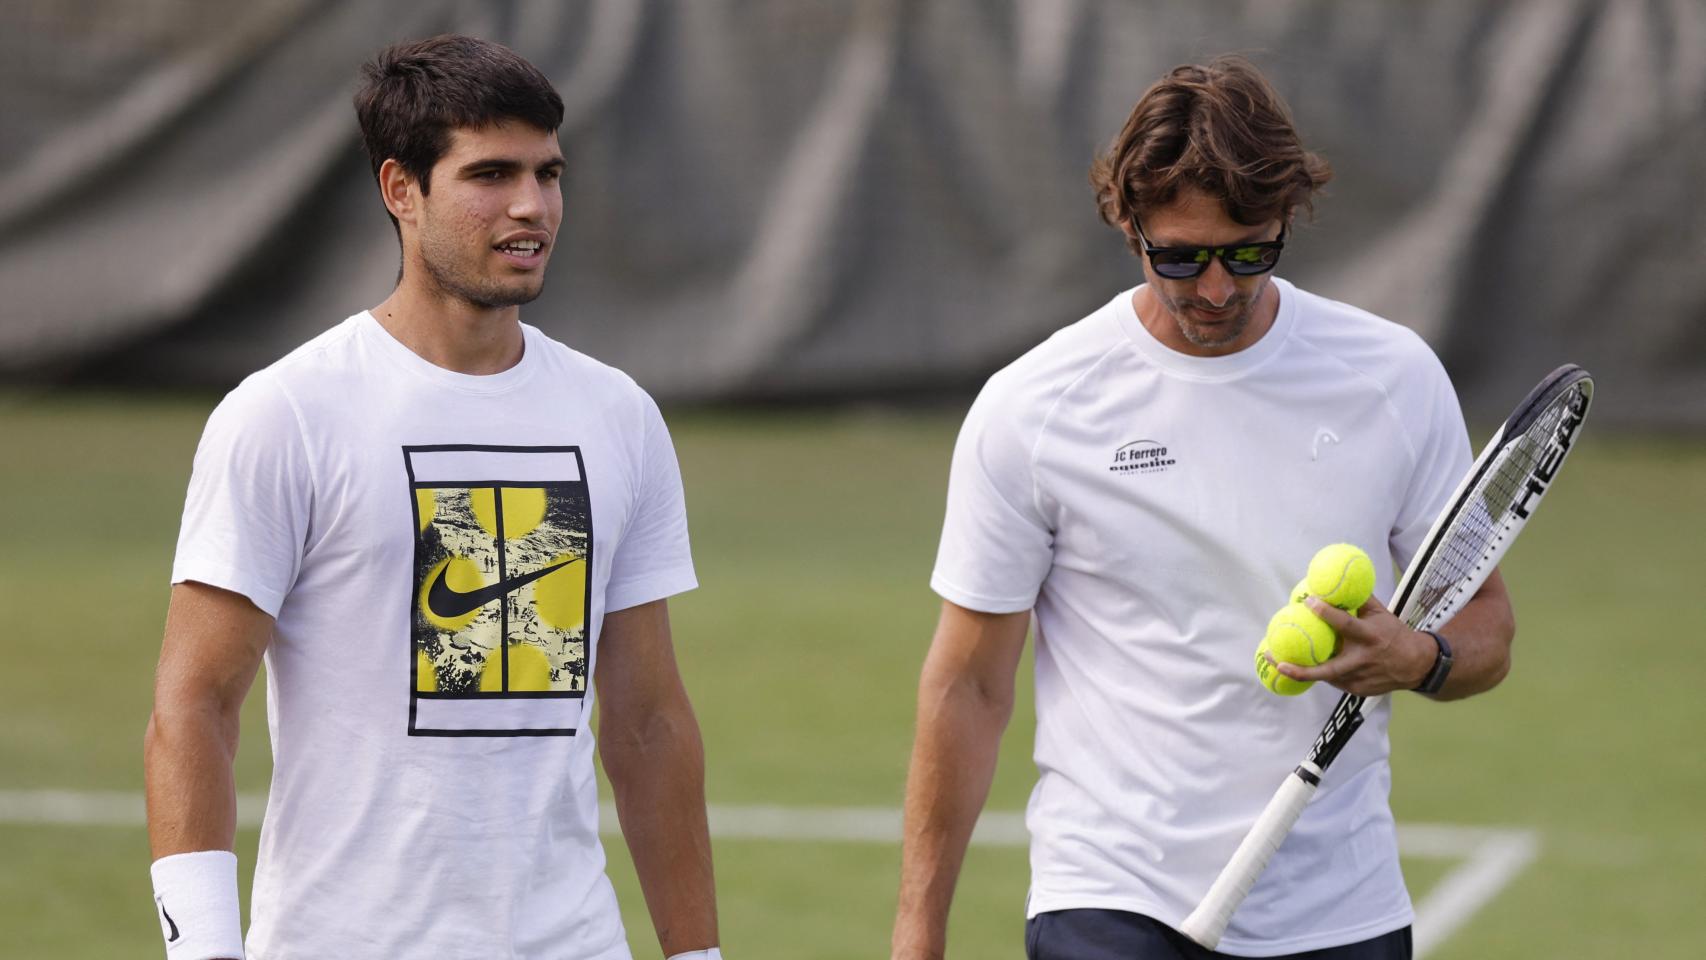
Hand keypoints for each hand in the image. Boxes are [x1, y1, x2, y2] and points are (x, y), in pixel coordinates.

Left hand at [1277, 596, 1435, 695]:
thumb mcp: (1381, 614)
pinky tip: (1302, 665)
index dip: (1326, 613)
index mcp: (1369, 637)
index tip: (1308, 601)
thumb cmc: (1394, 634)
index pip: (1345, 624)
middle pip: (1328, 668)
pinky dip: (1319, 672)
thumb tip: (1338, 581)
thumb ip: (1359, 600)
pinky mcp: (1357, 690)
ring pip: (1325, 676)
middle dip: (1300, 669)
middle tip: (1276, 660)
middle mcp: (1362, 660)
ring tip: (1277, 662)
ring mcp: (1359, 679)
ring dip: (1301, 671)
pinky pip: (1333, 680)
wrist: (1417, 665)